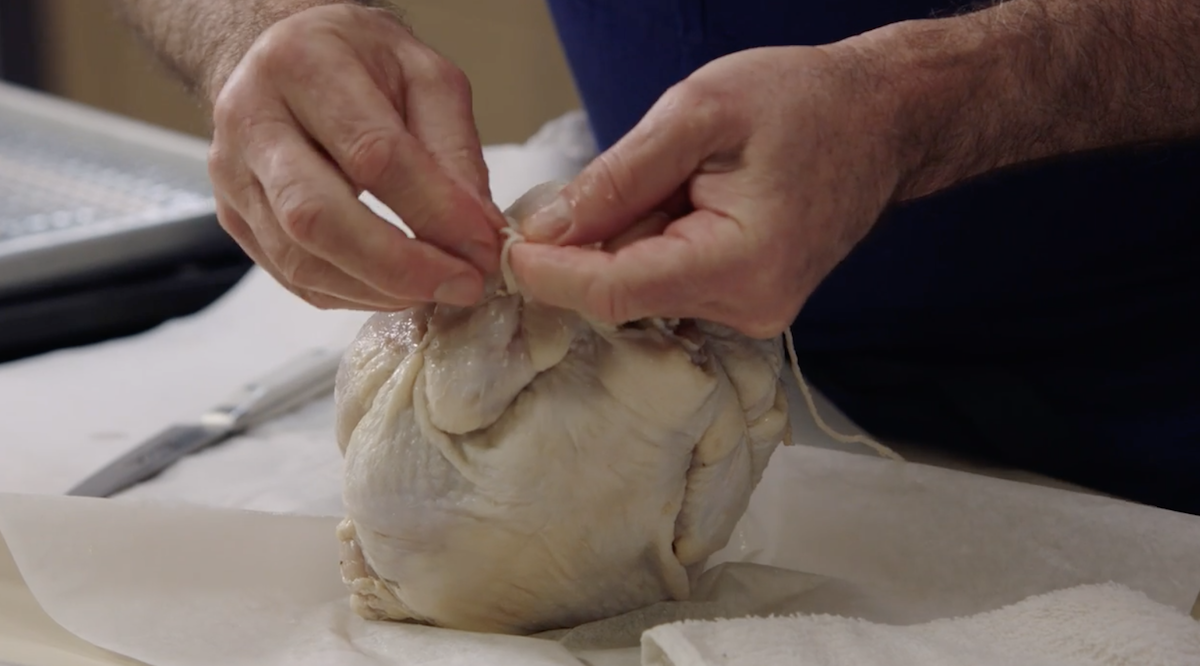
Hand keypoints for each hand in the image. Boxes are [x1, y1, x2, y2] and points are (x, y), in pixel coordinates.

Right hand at [208, 4, 505, 309]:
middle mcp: (252, 120)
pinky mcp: (233, 216)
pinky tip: (396, 288)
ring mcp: (232, 175)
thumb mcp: (425, 77)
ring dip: (379, 289)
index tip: (483, 248)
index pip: (373, 155)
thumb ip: (454, 150)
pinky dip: (352, 293)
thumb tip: (479, 230)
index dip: (434, 211)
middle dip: (399, 266)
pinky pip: (292, 276)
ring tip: (437, 289)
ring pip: (300, 259)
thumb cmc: (359, 61)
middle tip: (462, 285)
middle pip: (316, 217)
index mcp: (304, 65)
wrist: (283, 54)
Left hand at [509, 45, 901, 337]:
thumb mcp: (698, 113)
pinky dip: (649, 244)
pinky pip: (668, 284)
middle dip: (586, 245)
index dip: (549, 273)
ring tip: (667, 177)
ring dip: (624, 240)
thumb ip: (617, 177)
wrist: (880, 119)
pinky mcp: (744, 302)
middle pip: (623, 294)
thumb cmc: (804, 103)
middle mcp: (748, 307)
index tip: (504, 245)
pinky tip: (677, 199)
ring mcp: (750, 312)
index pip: (614, 293)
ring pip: (642, 289)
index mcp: (742, 264)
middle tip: (586, 183)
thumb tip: (545, 229)